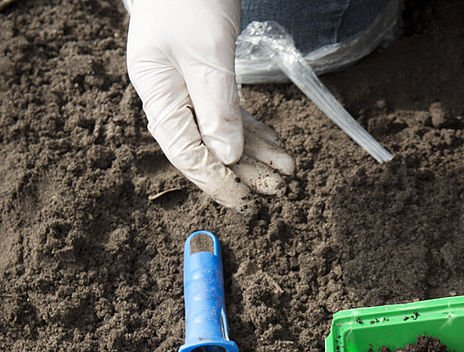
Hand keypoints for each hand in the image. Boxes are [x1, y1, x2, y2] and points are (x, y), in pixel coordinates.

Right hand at [126, 0, 294, 209]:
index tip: (245, 201)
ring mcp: (187, 88)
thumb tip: (228, 156)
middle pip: (207, 148)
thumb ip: (217, 106)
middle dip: (244, 171)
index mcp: (158, 93)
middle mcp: (170, 96)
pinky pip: (230, 114)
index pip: (187, 153)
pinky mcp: (206, 78)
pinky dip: (253, 131)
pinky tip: (275, 146)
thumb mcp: (207, 53)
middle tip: (279, 190)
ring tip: (287, 169)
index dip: (217, 180)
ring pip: (223, 133)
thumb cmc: (188, 0)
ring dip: (256, 153)